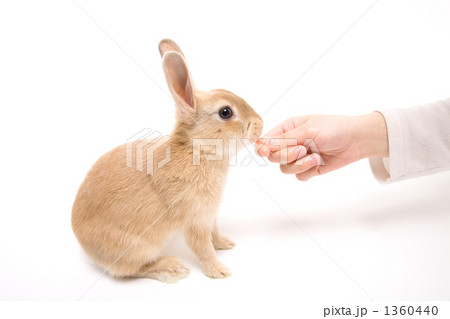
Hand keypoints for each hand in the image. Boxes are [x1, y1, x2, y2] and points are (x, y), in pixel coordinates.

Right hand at [255, 113, 387, 180]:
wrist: (356, 140)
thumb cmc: (334, 128)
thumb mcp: (308, 130)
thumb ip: (285, 139)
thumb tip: (263, 145)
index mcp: (287, 129)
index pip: (265, 141)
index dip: (262, 148)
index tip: (264, 152)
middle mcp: (290, 143)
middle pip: (273, 157)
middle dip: (287, 156)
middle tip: (302, 149)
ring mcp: (298, 157)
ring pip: (285, 169)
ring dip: (299, 165)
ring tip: (315, 157)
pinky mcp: (308, 169)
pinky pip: (298, 176)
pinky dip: (308, 171)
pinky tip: (319, 162)